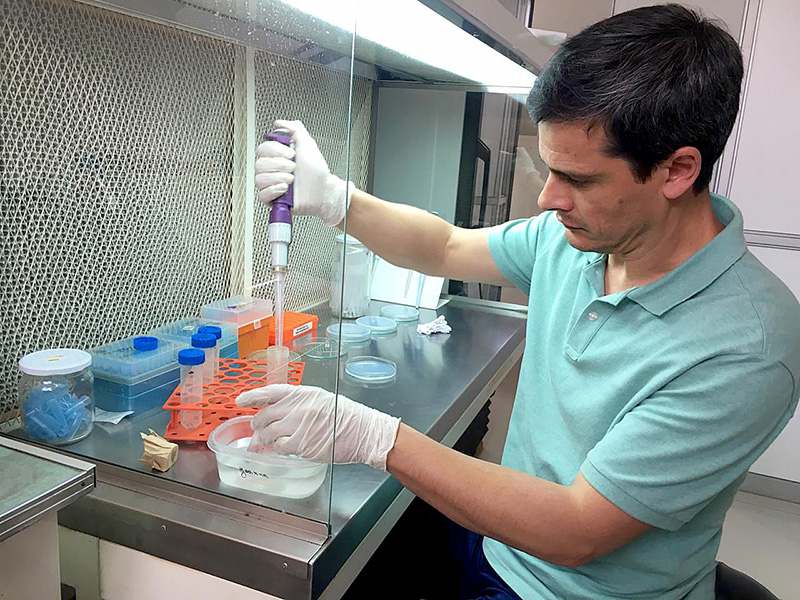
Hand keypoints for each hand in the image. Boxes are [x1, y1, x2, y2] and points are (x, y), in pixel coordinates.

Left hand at [236, 384, 400, 470]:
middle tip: (259, 430)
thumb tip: (273, 415)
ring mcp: (299, 425)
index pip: (271, 392)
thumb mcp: (320, 401)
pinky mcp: (302, 443)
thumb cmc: (345, 417)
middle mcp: (299, 407)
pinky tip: (285, 448)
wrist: (363, 432)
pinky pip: (280, 447)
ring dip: (265, 439)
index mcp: (303, 393)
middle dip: (258, 425)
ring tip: (269, 442)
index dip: (253, 396)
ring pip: (269, 433)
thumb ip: (296, 405)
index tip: (240, 401)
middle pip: (264, 415)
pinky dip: (278, 449)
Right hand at [255, 120, 352, 226]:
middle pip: (259, 163)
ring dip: (278, 177)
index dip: (276, 150)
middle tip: (293, 167)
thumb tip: (279, 123)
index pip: (262, 149)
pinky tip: (284, 188)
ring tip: (291, 179)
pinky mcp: (272, 199)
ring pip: (259, 179)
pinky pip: (262, 195)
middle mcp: (272, 170)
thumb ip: (295, 129)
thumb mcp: (308, 145)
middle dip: (279, 164)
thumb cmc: (316, 172)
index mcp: (277, 157)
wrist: (324, 191)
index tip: (291, 154)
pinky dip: (274, 190)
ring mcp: (271, 184)